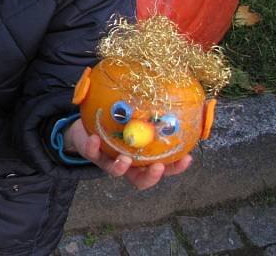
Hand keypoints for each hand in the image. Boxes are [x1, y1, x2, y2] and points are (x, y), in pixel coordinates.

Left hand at [64, 118, 192, 189]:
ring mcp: (109, 161)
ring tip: (124, 158)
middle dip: (151, 176)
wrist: (88, 124)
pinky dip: (93, 147)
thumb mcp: (135, 117)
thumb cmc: (117, 121)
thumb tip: (173, 97)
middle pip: (142, 179)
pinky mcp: (92, 154)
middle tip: (157, 167)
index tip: (187, 158)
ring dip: (121, 167)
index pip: (164, 167)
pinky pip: (92, 153)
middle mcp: (127, 164)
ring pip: (116, 171)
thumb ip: (151, 113)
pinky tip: (95, 138)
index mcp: (142, 158)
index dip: (176, 167)